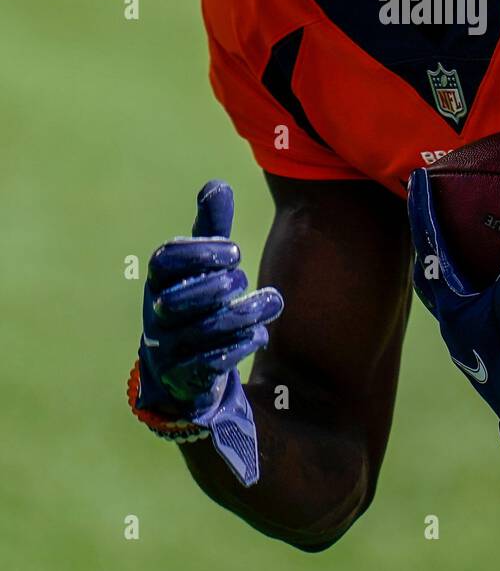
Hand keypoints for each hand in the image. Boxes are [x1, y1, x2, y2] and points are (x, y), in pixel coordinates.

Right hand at [135, 181, 283, 485]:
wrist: (192, 381)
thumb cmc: (201, 311)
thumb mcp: (205, 271)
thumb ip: (211, 232)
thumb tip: (216, 185)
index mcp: (159, 287)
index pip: (164, 262)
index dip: (198, 252)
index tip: (234, 249)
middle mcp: (156, 320)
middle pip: (180, 297)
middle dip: (220, 284)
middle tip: (246, 277)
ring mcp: (168, 356)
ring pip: (200, 332)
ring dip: (240, 315)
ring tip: (272, 302)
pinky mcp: (187, 386)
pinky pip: (208, 366)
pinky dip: (237, 346)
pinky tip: (259, 334)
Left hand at [408, 171, 499, 467]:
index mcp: (452, 314)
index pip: (427, 251)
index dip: (423, 212)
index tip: (418, 177)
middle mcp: (462, 328)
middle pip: (437, 276)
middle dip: (435, 243)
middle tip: (438, 209)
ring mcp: (486, 342)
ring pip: (468, 293)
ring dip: (470, 264)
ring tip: (480, 235)